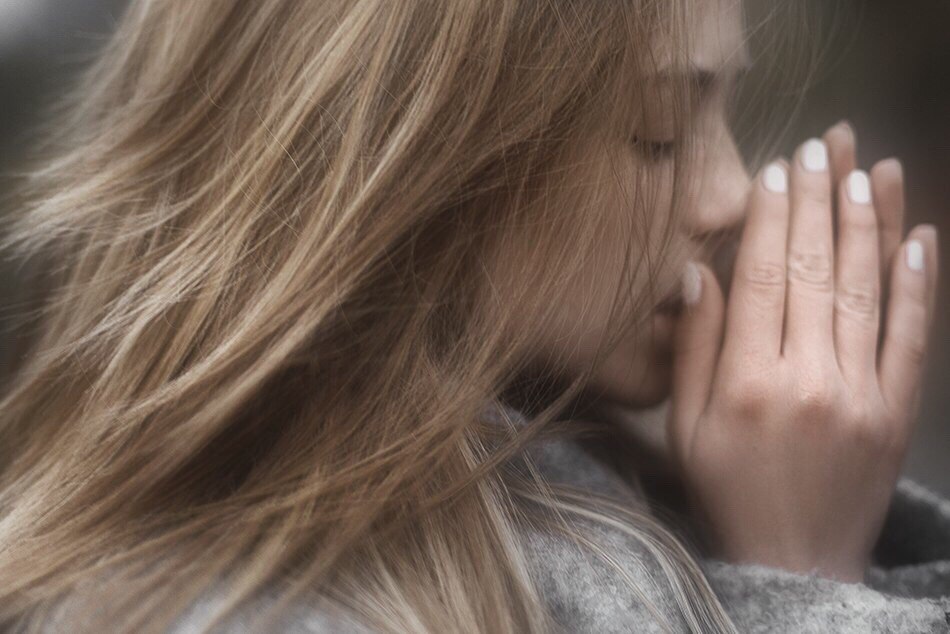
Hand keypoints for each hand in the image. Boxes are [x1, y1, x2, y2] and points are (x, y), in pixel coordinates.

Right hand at [668, 122, 939, 582]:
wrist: (795, 563)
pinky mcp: (897, 412)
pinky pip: (912, 339)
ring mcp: (861, 394)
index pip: (760, 279)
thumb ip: (695, 350)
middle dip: (819, 200)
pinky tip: (921, 237)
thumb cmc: (727, 492)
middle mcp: (807, 380)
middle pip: (814, 271)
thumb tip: (696, 275)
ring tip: (869, 167)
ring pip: (867, 291)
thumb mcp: (686, 428)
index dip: (768, 218)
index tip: (776, 170)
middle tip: (823, 145)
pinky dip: (919, 285)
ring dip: (870, 224)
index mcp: (747, 384)